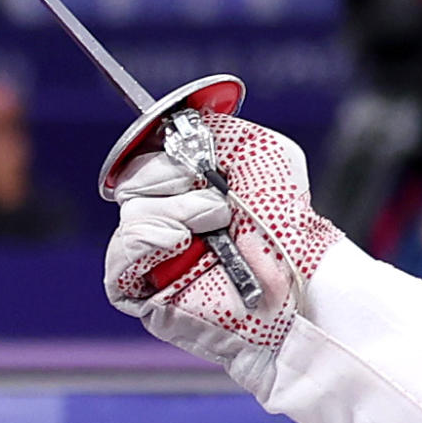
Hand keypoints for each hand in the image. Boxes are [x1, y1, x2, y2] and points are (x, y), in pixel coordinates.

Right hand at [103, 114, 332, 395]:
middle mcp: (169, 220)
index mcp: (188, 189)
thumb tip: (174, 124)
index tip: (188, 153)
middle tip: (215, 196)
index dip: (158, 153)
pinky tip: (179, 241)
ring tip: (216, 222)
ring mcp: (158, 259)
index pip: (143, 160)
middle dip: (169, 179)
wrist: (303, 275)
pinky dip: (144, 245)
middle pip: (132, 186)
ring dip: (173, 212)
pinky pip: (118, 269)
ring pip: (130, 220)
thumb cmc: (289, 220)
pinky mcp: (151, 297)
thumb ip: (217, 129)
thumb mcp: (262, 151)